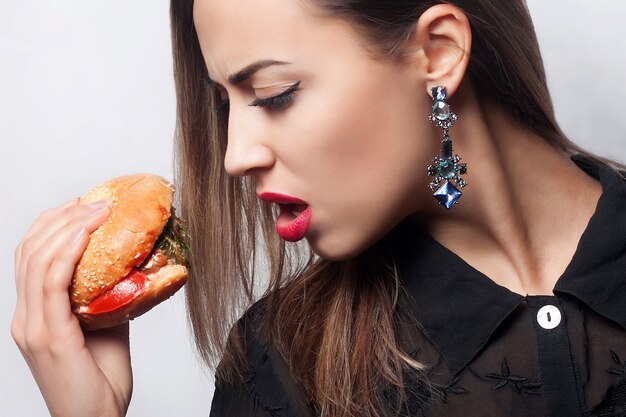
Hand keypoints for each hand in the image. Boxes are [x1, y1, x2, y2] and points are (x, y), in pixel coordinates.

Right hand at [12, 198, 132, 416]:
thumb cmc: (101, 380)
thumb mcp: (106, 326)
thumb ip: (108, 297)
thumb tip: (132, 265)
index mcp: (35, 313)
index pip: (32, 256)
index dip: (54, 224)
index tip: (84, 205)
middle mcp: (26, 316)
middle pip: (30, 250)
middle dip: (60, 218)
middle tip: (94, 202)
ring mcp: (33, 326)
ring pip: (36, 260)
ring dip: (67, 227)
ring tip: (96, 210)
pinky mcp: (47, 336)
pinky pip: (50, 283)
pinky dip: (66, 252)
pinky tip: (85, 234)